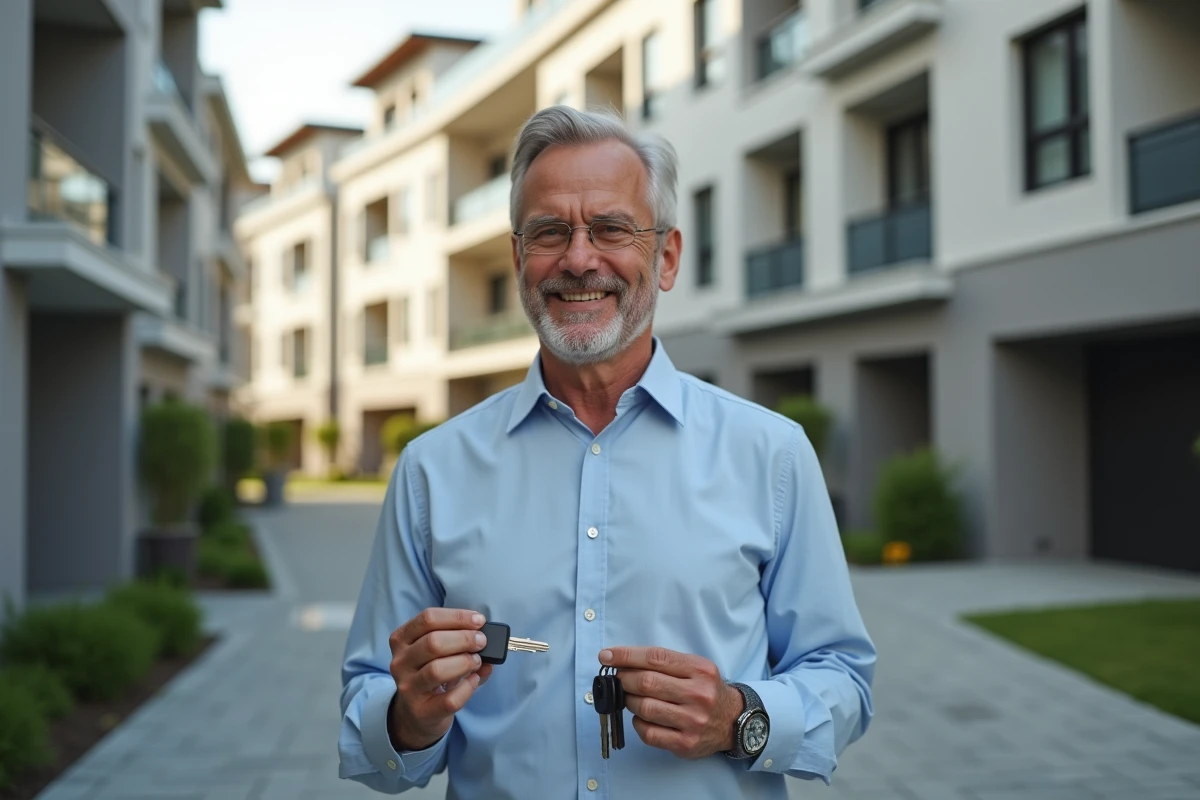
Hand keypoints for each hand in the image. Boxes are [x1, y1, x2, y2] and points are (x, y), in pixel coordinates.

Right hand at [388, 608, 493, 750]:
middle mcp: (400, 662)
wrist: (416, 713)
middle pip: (433, 642)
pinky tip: (474, 680)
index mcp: (402, 639)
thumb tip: (489, 643)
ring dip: (465, 662)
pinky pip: (449, 699)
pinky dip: (468, 687)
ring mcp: (408, 688)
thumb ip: (461, 642)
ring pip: (437, 670)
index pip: (428, 618)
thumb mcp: (439, 653)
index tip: (479, 621)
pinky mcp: (422, 711)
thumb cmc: (431, 673)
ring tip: (477, 662)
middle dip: (464, 639)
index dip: (457, 617)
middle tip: (481, 642)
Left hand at [599, 647, 742, 759]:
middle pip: (647, 683)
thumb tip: (622, 662)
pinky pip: (648, 733)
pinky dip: (637, 723)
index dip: (626, 656)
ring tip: (631, 697)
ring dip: (629, 701)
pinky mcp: (685, 743)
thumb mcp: (694, 668)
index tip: (606, 656)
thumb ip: (664, 663)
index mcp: (699, 669)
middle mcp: (698, 694)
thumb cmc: (706, 690)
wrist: (733, 720)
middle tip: (619, 679)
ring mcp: (693, 721)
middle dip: (624, 679)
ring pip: (644, 708)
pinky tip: (641, 717)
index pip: (655, 658)